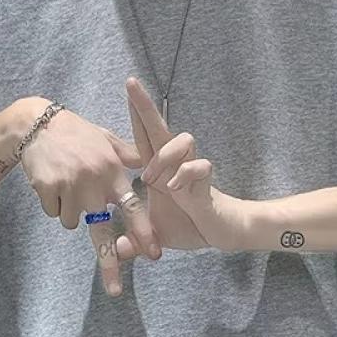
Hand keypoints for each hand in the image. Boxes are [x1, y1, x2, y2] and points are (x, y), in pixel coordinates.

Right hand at [17, 97, 160, 296]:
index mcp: (113, 173)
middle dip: (110, 263)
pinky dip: (53, 203)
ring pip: (72, 223)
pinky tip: (52, 181)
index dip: (143, 232)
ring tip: (68, 184)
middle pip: (102, 232)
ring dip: (70, 212)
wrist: (38, 123)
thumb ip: (129, 155)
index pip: (133, 208)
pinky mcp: (48, 188)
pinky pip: (53, 213)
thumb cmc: (78, 132)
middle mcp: (94, 183)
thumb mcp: (107, 140)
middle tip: (116, 290)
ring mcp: (70, 187)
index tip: (154, 252)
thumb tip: (149, 164)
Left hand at [118, 77, 251, 255]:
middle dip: (145, 107)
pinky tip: (175, 190)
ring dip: (164, 154)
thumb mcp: (154, 236)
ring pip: (183, 139)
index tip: (126, 89)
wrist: (220, 234)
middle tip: (131, 84)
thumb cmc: (189, 226)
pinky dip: (184, 175)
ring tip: (151, 179)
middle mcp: (174, 165)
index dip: (135, 115)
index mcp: (159, 172)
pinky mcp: (207, 183)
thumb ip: (134, 242)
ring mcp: (191, 171)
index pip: (143, 138)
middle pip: (160, 127)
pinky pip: (200, 166)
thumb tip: (115, 252)